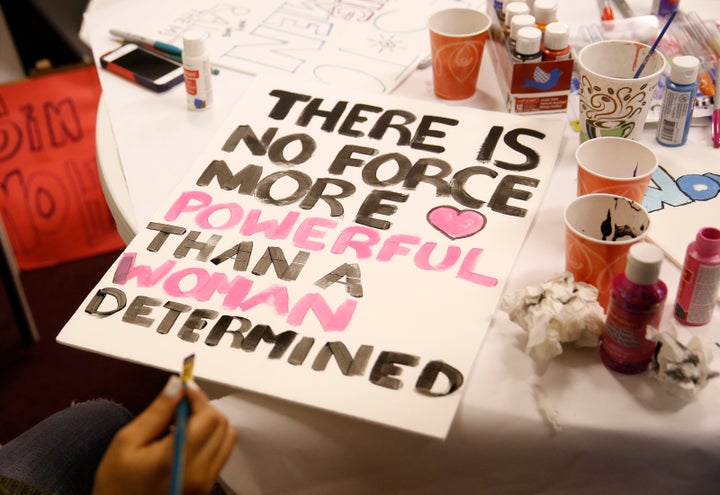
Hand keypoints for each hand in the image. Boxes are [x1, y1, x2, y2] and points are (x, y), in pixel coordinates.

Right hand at [93, 376, 236, 494]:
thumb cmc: (117, 485)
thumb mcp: (126, 442)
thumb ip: (157, 412)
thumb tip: (177, 385)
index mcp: (177, 458)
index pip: (208, 416)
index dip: (198, 397)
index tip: (184, 388)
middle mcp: (198, 472)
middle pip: (221, 424)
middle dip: (203, 408)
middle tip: (180, 406)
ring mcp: (206, 482)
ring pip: (227, 437)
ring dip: (210, 423)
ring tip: (183, 424)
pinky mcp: (207, 488)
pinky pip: (221, 453)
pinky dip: (211, 439)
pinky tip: (186, 441)